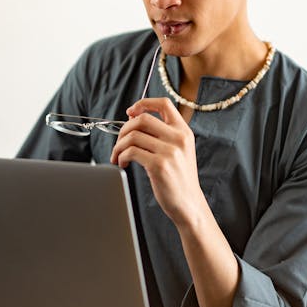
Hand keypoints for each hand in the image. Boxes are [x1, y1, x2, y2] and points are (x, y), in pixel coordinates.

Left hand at [110, 97, 205, 227]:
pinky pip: (131, 152)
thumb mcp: (180, 150)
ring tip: (118, 155)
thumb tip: (134, 120)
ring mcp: (170, 152)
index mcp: (184, 131)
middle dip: (124, 128)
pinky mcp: (159, 165)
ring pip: (133, 136)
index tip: (131, 111)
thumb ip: (163, 134)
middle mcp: (178, 138)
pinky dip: (121, 156)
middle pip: (142, 119)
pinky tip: (122, 163)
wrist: (189, 204)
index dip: (144, 103)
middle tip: (120, 141)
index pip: (164, 104)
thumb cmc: (179, 178)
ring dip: (119, 145)